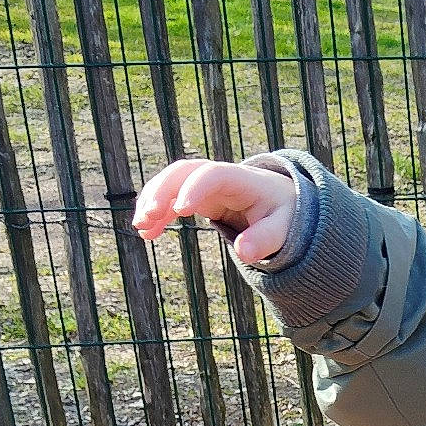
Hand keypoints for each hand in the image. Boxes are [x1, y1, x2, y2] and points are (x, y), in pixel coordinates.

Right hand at [133, 158, 296, 264]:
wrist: (282, 205)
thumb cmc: (284, 214)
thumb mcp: (283, 228)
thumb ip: (266, 239)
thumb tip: (244, 253)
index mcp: (241, 179)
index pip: (212, 175)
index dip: (194, 188)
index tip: (181, 210)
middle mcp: (218, 177)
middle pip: (183, 172)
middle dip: (162, 191)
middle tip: (148, 215)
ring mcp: (205, 185)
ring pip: (171, 183)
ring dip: (153, 202)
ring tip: (141, 227)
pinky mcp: (197, 197)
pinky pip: (171, 200)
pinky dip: (158, 214)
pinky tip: (147, 234)